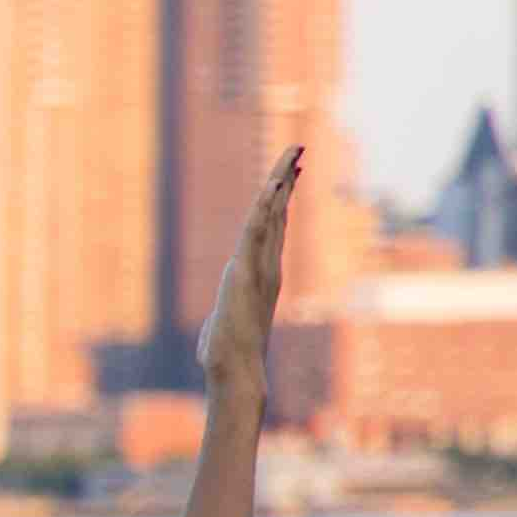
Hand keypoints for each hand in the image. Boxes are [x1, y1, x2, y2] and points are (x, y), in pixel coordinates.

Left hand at [199, 149, 300, 404]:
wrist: (233, 368)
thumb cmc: (226, 353)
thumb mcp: (225, 323)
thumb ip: (226, 316)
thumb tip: (218, 329)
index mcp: (263, 271)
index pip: (275, 227)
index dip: (281, 199)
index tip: (288, 174)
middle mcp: (268, 264)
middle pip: (279, 212)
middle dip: (287, 179)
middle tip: (298, 148)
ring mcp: (260, 267)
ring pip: (272, 216)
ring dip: (280, 183)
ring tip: (292, 153)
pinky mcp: (245, 272)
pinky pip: (257, 232)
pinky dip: (265, 207)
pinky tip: (272, 185)